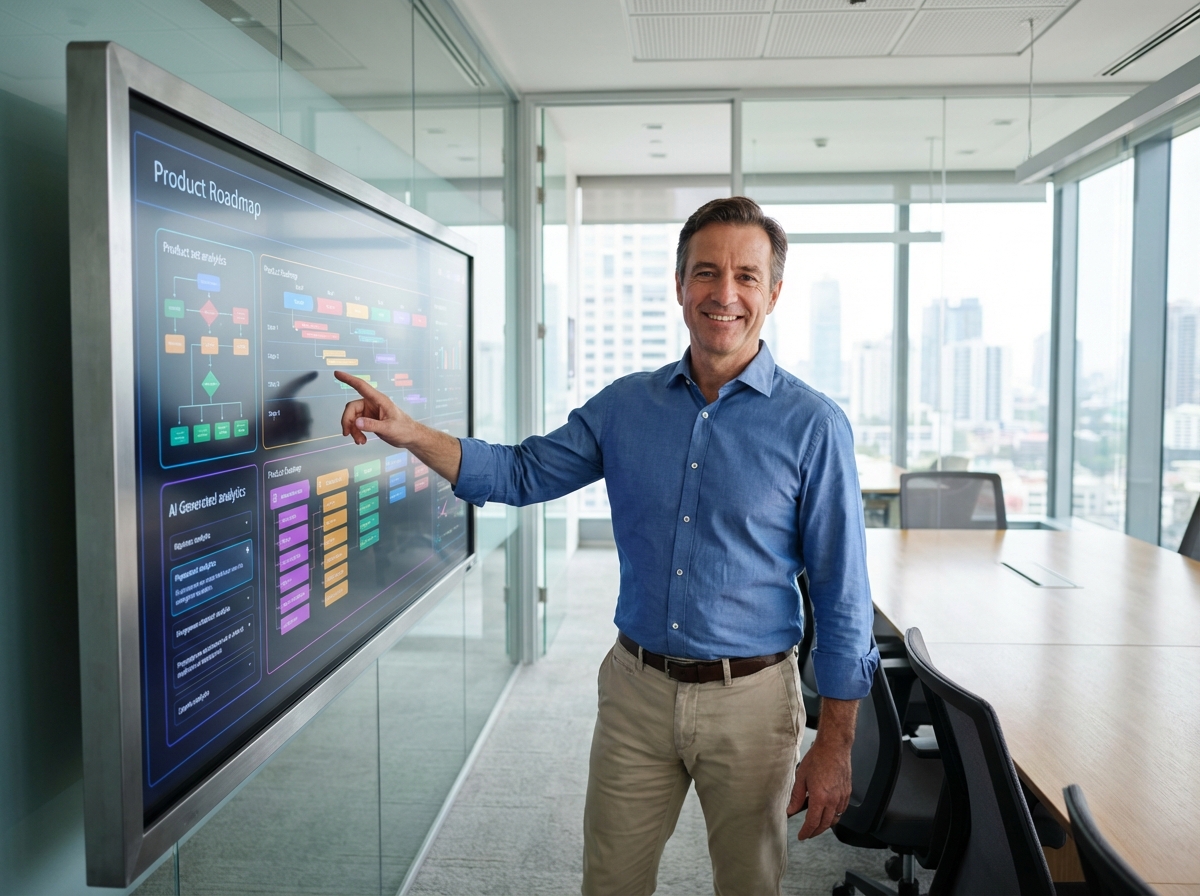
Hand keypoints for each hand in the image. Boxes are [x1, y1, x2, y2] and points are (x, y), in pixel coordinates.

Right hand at [335, 369, 415, 447]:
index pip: (361, 386)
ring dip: (353, 430)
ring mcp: (369, 412)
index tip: (336, 373)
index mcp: (379, 400)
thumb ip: (372, 425)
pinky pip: (356, 424)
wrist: (410, 437)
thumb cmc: (404, 429)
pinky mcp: (369, 420)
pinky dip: (356, 432)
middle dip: (348, 422)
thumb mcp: (389, 428)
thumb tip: (356, 422)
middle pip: (351, 408)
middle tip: (348, 434)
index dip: (348, 379)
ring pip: (352, 418)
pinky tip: (362, 440)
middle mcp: (372, 403)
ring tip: (360, 441)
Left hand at [787, 696, 855, 839]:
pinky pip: (841, 810)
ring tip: (816, 824)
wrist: (834, 747)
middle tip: (807, 833)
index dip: (806, 832)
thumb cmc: (818, 758)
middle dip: (815, 832)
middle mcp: (833, 800)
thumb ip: (796, 797)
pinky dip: (834, 815)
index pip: (813, 823)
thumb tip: (791, 810)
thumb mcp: (801, 777)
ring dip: (825, 825)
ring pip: (835, 819)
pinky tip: (827, 812)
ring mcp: (842, 797)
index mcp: (820, 797)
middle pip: (825, 824)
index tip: (801, 836)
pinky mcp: (847, 793)